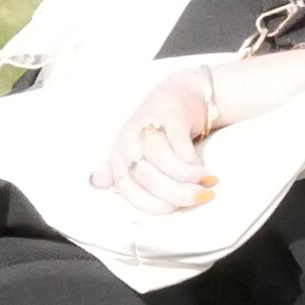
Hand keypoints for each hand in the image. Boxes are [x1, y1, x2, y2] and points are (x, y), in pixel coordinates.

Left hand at [92, 65, 223, 213]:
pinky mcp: (167, 112)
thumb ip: (124, 172)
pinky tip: (205, 170)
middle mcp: (127, 141)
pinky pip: (176, 140)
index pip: (126, 188)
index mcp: (118, 156)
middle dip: (175, 193)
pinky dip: (190, 159)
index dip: (150, 204)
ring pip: (159, 158)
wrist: (182, 93)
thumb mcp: (139, 153)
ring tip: (208, 183)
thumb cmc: (161, 131)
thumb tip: (96, 184)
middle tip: (201, 198)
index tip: (175, 210)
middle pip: (145, 176)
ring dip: (185, 176)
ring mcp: (146, 124)